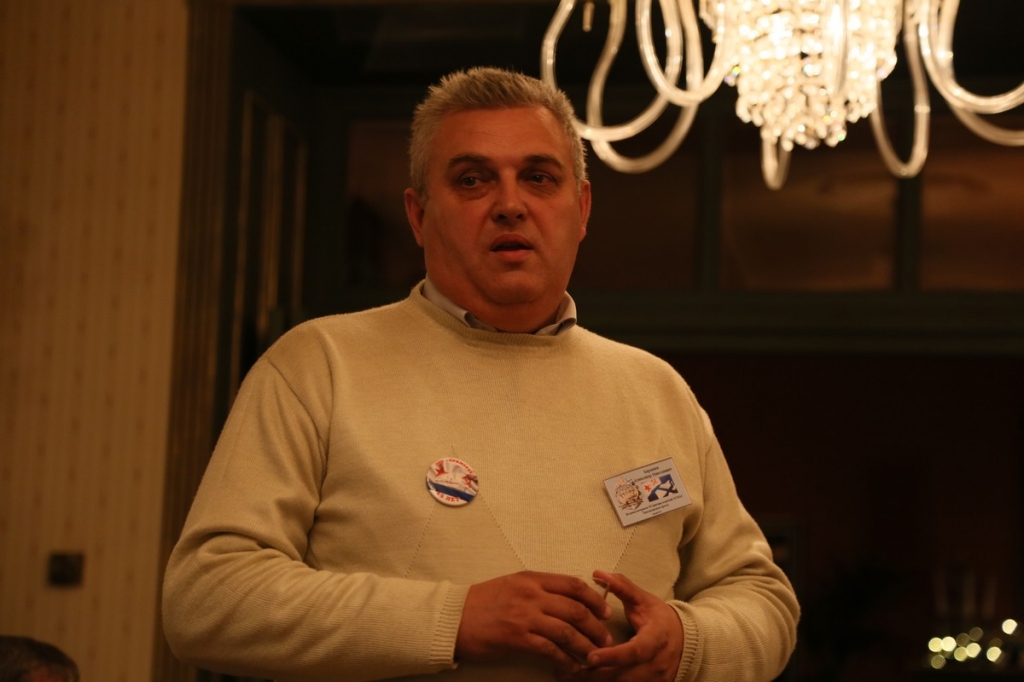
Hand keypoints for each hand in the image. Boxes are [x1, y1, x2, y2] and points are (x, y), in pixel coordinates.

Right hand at [455, 571, 613, 670]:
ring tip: (595, 655)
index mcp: (531, 579)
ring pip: (567, 631)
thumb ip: (538, 589)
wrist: (452, 618)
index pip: (573, 584)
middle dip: (596, 626)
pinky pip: (550, 649)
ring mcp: (525, 616)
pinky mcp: (517, 638)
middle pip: (576, 609)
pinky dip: (565, 659)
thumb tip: (567, 599)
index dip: (594, 599)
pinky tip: (571, 667)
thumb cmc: (481, 602)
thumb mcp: (512, 584)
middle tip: (606, 638)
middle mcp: (531, 594)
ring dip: (585, 645)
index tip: (605, 611)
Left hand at [572, 570, 683, 681]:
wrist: (686, 640)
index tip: (590, 657)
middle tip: (570, 671)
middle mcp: (658, 663)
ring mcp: (656, 679)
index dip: (613, 656)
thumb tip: (598, 573)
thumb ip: (622, 587)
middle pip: (626, 676)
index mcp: (657, 638)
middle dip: (597, 676)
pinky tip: (589, 680)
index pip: (635, 651)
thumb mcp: (643, 600)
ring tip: (572, 676)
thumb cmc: (660, 618)